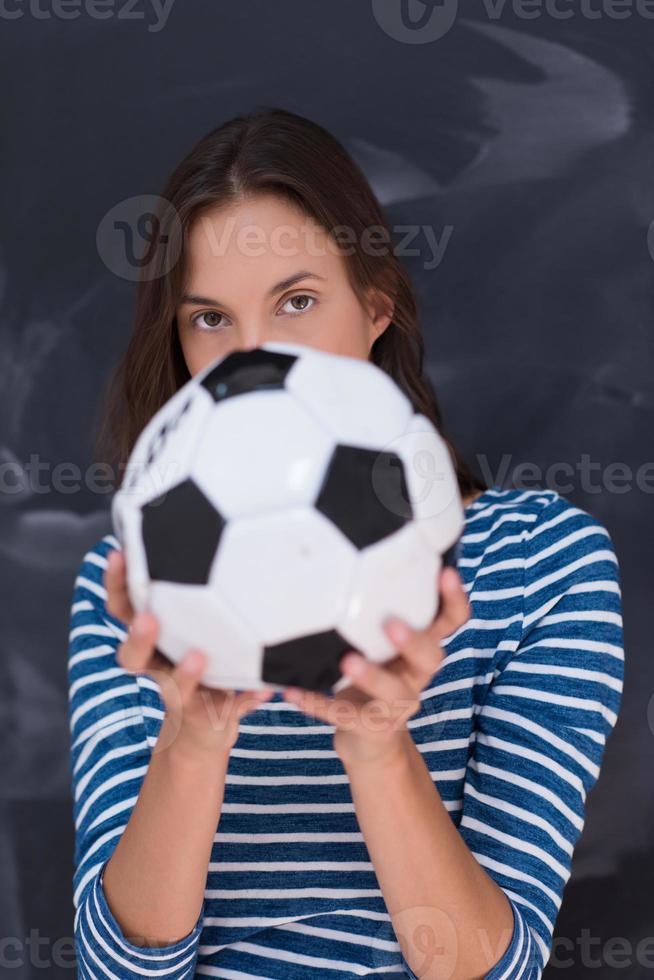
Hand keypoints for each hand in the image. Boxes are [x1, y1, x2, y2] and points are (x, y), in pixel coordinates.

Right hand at [104, 549, 273, 757]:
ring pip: (172, 688)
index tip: (118, 555)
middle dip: (138, 635)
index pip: (125, 610)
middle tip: (148, 617)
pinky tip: (262, 692)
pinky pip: (225, 710)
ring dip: (183, 674)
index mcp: (154, 639)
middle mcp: (158, 667)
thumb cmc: (202, 658)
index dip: (117, 586)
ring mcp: (180, 695)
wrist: (205, 727)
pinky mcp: (208, 717)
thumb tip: (229, 527)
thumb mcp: (199, 623)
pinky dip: (244, 700)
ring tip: (199, 658)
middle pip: (132, 655)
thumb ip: (204, 590)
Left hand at [281, 567, 471, 766]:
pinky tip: (292, 692)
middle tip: (390, 624)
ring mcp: (396, 706)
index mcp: (421, 650)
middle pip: (431, 658)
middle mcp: (416, 676)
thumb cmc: (374, 677)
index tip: (445, 573)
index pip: (450, 622)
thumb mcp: (381, 646)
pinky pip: (343, 715)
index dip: (454, 600)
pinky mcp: (370, 727)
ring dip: (371, 676)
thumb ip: (375, 614)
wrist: (369, 743)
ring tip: (347, 661)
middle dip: (413, 641)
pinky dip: (317, 703)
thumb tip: (346, 553)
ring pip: (393, 692)